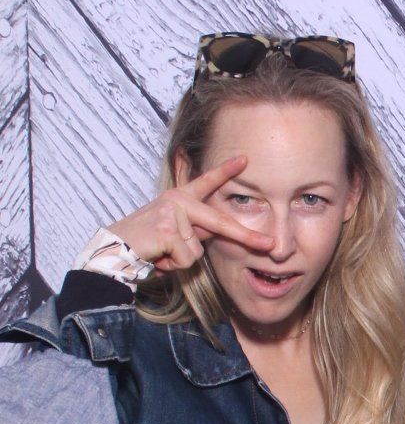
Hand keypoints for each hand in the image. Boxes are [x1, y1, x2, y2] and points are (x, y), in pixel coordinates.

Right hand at [107, 155, 274, 273]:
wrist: (114, 251)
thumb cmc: (147, 244)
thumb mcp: (175, 233)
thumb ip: (196, 229)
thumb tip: (220, 233)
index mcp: (181, 198)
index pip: (207, 182)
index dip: (226, 170)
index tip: (245, 159)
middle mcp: (177, 200)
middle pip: (220, 223)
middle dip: (246, 237)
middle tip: (270, 245)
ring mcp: (172, 212)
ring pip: (198, 250)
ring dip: (180, 259)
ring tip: (161, 252)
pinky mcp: (168, 229)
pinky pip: (186, 258)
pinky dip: (173, 265)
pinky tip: (157, 256)